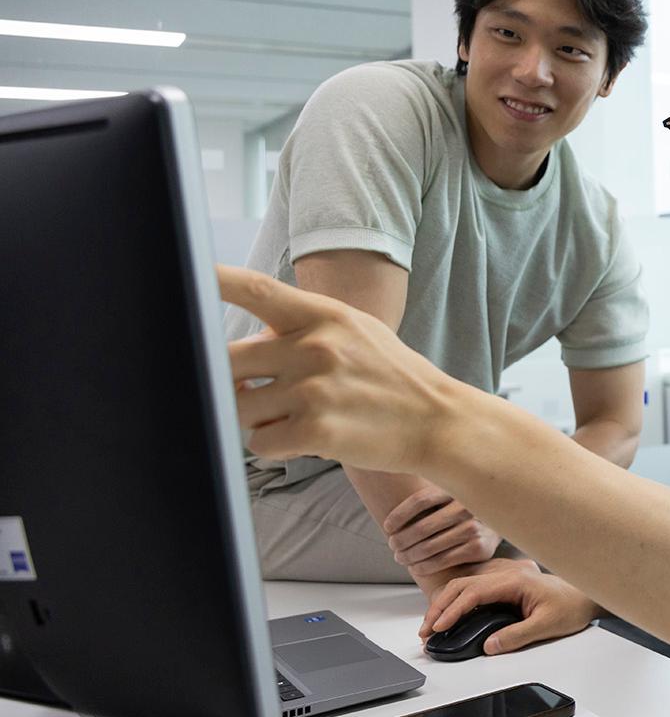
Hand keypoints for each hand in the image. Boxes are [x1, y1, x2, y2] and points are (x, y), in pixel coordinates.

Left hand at [219, 266, 472, 473]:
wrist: (437, 420)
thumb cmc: (391, 377)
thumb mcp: (355, 333)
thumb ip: (302, 329)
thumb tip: (240, 344)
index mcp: (324, 316)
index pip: (256, 289)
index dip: (214, 279)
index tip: (185, 271)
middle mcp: (316, 348)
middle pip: (227, 360)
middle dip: (226, 381)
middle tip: (249, 391)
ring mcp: (314, 390)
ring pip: (239, 407)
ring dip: (255, 418)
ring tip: (292, 416)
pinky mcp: (316, 431)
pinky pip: (259, 442)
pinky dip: (275, 445)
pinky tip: (305, 437)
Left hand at [383, 486, 502, 577]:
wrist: (501, 523)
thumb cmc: (464, 509)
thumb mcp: (450, 494)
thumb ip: (428, 494)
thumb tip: (388, 497)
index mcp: (456, 489)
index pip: (420, 501)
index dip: (399, 515)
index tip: (387, 527)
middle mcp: (466, 507)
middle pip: (422, 527)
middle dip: (400, 540)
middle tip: (392, 546)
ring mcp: (474, 528)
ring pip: (429, 547)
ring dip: (408, 555)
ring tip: (400, 557)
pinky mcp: (479, 548)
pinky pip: (442, 561)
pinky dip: (423, 566)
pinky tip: (415, 567)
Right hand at [420, 566, 600, 656]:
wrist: (586, 596)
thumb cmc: (572, 607)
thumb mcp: (548, 625)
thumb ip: (518, 636)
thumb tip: (489, 645)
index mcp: (515, 580)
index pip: (474, 592)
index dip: (452, 609)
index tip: (438, 626)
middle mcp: (507, 574)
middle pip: (462, 585)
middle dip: (439, 606)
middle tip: (426, 630)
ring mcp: (504, 577)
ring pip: (464, 584)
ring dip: (444, 602)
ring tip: (431, 625)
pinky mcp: (503, 584)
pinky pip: (472, 588)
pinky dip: (455, 600)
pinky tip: (448, 614)